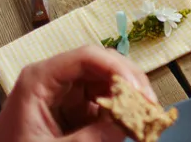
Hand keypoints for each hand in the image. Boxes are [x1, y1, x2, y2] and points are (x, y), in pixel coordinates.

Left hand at [0, 47, 153, 141]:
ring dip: (128, 97)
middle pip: (101, 66)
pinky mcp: (71, 109)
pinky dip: (119, 111)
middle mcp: (53, 79)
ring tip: (146, 116)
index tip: (139, 91)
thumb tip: (130, 123)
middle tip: (150, 106)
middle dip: (129, 83)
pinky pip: (101, 102)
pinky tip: (131, 122)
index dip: (118, 69)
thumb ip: (91, 138)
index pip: (86, 57)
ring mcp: (63, 93)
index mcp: (40, 79)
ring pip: (105, 82)